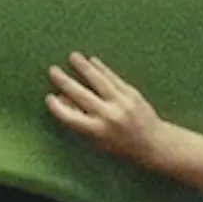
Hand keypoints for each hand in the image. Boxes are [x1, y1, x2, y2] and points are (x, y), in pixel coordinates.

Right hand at [46, 52, 173, 167]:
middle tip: (53, 70)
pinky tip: (93, 61)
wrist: (153, 143)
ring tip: (73, 56)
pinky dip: (102, 69)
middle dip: (65, 81)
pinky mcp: (132, 94)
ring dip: (84, 67)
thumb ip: (80, 121)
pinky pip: (113, 78)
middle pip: (81, 95)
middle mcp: (109, 116)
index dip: (57, 107)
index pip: (70, 117)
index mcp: (97, 131)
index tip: (49, 97)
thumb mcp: (98, 140)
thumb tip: (62, 99)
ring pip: (99, 81)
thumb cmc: (121, 145)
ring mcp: (122, 103)